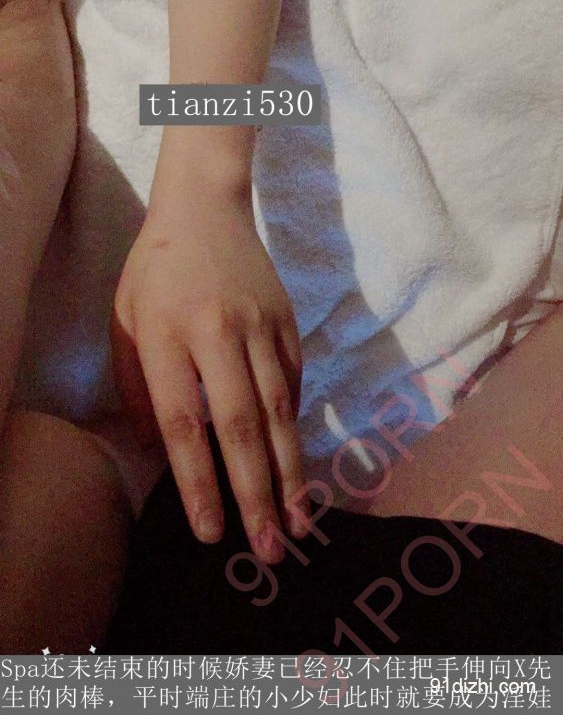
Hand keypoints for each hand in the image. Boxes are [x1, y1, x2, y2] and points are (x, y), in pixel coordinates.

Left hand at [111, 187, 308, 563]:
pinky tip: (298, 466)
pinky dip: (295, 428)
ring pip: (278, 410)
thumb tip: (159, 449)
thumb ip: (137, 386)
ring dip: (289, 472)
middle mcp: (218, 333)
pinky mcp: (287, 322)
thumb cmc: (156, 269)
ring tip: (299, 522)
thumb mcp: (124, 319)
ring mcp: (260, 326)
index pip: (183, 422)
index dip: (197, 480)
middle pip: (240, 425)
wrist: (207, 208)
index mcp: (167, 335)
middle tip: (267, 549)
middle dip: (255, 494)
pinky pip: (293, 383)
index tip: (208, 530)